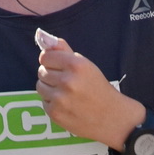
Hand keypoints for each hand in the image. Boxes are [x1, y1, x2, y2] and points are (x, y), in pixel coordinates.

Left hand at [35, 31, 140, 147]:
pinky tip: (67, 105)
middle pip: (42, 71)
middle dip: (51, 75)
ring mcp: (60, 98)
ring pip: (40, 86)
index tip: (58, 66)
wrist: (113, 118)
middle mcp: (67, 81)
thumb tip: (43, 36)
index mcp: (77, 65)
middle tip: (66, 82)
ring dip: (49, 89)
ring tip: (66, 94)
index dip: (51, 61)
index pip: (45, 56)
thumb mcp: (87, 66)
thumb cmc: (99, 89)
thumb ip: (64, 51)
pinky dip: (52, 103)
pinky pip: (44, 102)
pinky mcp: (55, 113)